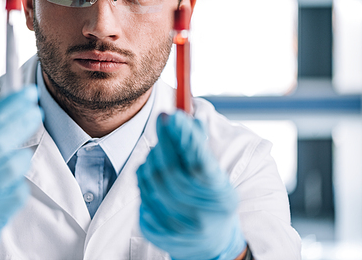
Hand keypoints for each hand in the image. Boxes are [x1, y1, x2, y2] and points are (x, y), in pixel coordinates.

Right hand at [0, 86, 42, 259]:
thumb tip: (11, 105)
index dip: (9, 106)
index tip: (28, 94)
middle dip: (22, 123)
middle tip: (35, 111)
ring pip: (13, 168)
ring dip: (21, 158)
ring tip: (15, 157)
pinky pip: (18, 192)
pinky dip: (18, 184)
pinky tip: (5, 186)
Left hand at [136, 112, 245, 259]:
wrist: (210, 247)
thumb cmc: (215, 205)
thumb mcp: (219, 178)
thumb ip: (202, 150)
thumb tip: (188, 116)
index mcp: (218, 199)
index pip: (197, 163)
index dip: (183, 137)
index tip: (174, 115)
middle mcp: (196, 215)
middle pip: (170, 169)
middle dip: (164, 139)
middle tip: (163, 118)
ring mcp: (173, 225)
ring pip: (152, 178)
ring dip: (154, 156)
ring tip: (162, 149)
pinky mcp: (154, 230)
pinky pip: (143, 192)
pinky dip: (146, 176)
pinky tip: (155, 172)